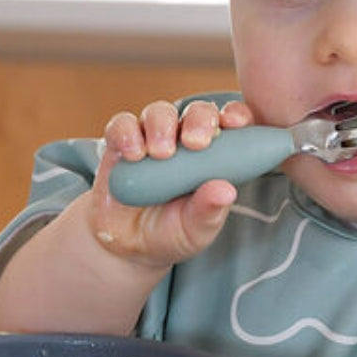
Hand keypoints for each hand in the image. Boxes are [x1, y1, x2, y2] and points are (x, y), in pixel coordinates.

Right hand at [89, 98, 253, 268]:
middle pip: (197, 111)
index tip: (235, 123)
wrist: (129, 245)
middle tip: (195, 143)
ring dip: (161, 126)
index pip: (231, 123)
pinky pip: (122, 125)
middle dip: (199, 119)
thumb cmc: (172, 233)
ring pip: (159, 112)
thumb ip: (210, 211)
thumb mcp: (196, 230)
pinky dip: (127, 134)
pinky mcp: (120, 144)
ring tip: (160, 154)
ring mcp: (152, 138)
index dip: (236, 115)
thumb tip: (227, 191)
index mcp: (214, 155)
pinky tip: (133, 155)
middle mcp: (185, 140)